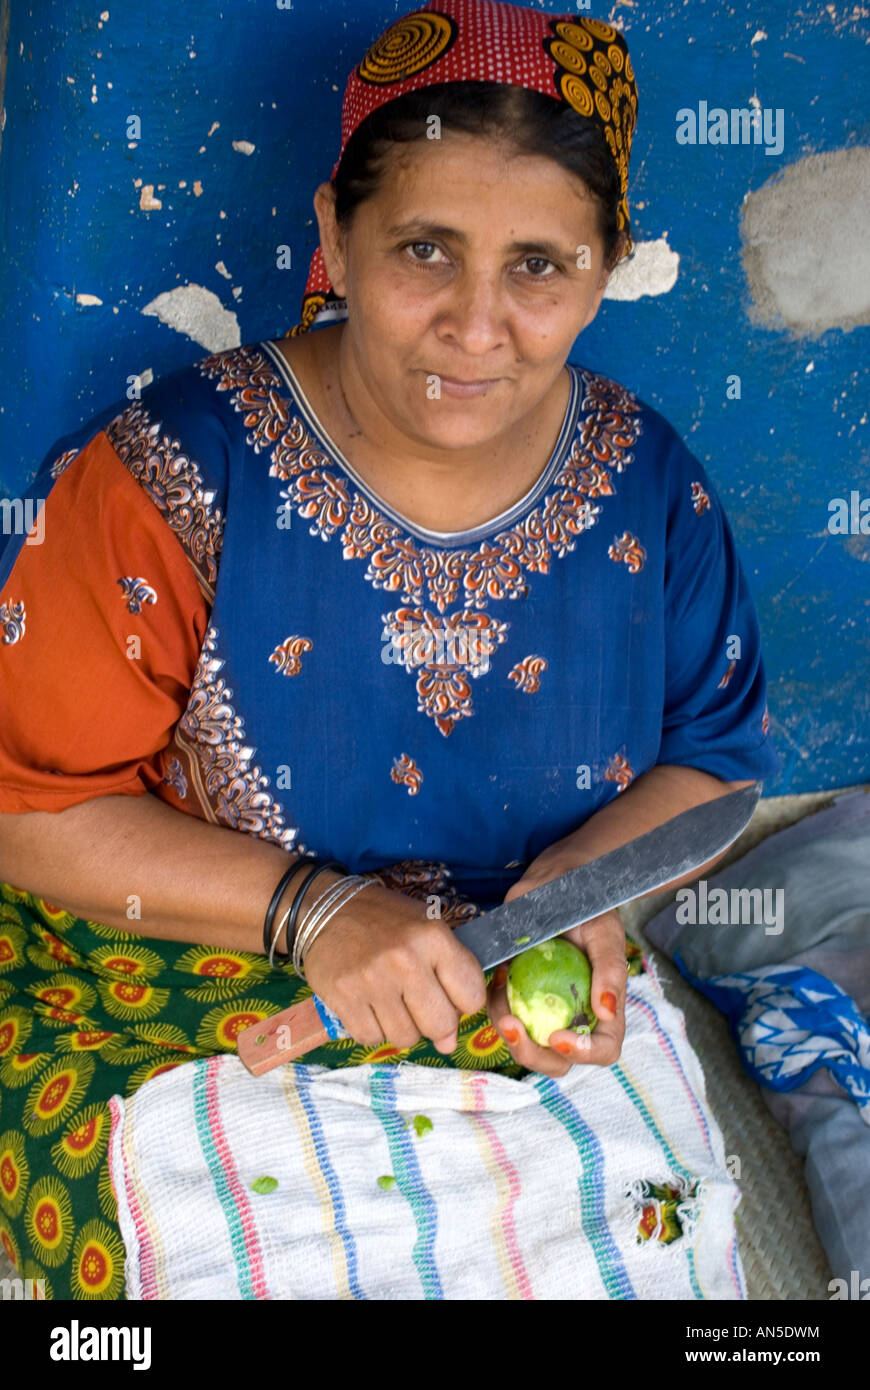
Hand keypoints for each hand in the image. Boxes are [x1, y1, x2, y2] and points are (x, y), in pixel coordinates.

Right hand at [303, 882, 486, 1054]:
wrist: (328, 909)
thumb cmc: (385, 920)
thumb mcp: (427, 929)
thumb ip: (449, 978)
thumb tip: (448, 1044)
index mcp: (433, 937)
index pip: (472, 997)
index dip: (463, 1003)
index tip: (448, 996)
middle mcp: (405, 959)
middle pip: (440, 1025)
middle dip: (434, 1022)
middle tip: (418, 1004)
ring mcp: (372, 980)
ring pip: (405, 1038)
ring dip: (401, 1027)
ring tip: (390, 1000)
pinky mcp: (343, 997)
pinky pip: (371, 1038)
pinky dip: (372, 1028)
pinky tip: (368, 1005)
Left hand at [487, 853, 626, 1075]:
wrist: (557, 885)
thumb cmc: (588, 908)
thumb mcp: (604, 932)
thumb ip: (610, 969)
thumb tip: (607, 1009)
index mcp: (604, 1006)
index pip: (604, 1048)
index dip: (583, 1053)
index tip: (557, 1037)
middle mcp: (575, 1015)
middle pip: (559, 1060)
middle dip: (533, 1054)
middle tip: (511, 1027)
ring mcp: (545, 1010)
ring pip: (527, 1045)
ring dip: (508, 1035)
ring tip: (498, 1001)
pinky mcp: (518, 997)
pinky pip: (504, 1015)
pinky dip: (495, 1007)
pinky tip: (495, 981)